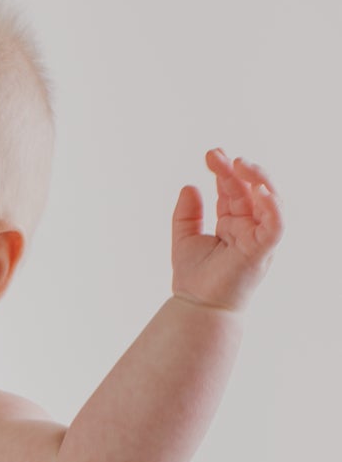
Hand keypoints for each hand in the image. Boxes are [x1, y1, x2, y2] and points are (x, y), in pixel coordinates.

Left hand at [171, 152, 282, 312]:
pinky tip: (260, 190)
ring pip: (271, 200)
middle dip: (237, 169)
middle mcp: (249, 226)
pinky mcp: (263, 250)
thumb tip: (190, 186)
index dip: (224, 170)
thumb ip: (187, 213)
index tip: (211, 154)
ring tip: (240, 163)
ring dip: (259, 179)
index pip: (234, 188)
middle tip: (217, 155)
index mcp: (233, 222)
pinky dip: (273, 207)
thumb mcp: (184, 238)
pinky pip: (276, 224)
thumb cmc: (195, 279)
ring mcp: (258, 237)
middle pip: (251, 189)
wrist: (196, 307)